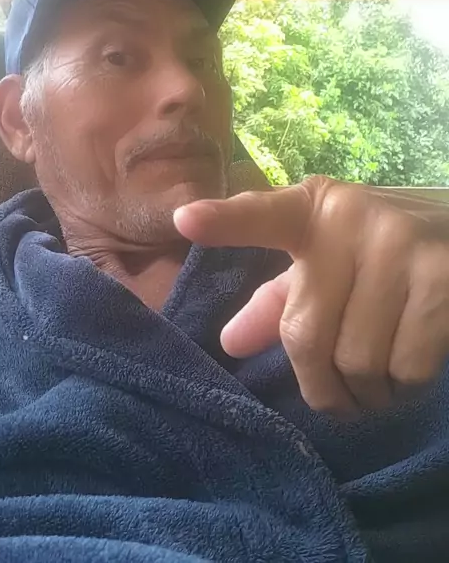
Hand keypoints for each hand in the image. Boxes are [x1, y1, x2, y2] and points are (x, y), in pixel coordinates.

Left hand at [174, 178, 448, 417]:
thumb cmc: (382, 252)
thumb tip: (230, 342)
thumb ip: (281, 297)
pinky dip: (405, 387)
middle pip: (306, 336)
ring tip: (379, 381)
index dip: (225, 221)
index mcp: (314, 210)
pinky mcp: (443, 278)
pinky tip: (409, 371)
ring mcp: (400, 245)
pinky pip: (407, 368)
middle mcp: (351, 219)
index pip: (266, 216)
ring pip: (358, 361)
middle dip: (322, 385)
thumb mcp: (329, 261)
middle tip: (340, 396)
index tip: (184, 220)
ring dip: (368, 393)